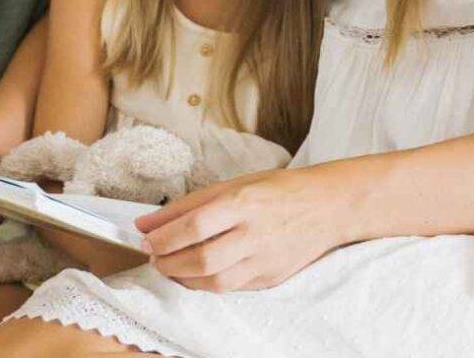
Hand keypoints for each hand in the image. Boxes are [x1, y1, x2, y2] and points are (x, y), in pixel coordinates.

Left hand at [135, 166, 346, 291]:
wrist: (328, 206)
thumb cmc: (276, 190)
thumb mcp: (232, 185)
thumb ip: (187, 205)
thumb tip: (145, 223)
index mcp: (243, 202)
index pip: (194, 225)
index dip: (163, 237)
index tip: (144, 240)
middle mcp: (255, 232)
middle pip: (203, 258)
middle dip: (169, 263)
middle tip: (154, 257)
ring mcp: (265, 259)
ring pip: (215, 281)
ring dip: (184, 279)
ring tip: (171, 267)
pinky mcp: (271, 278)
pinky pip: (232, 288)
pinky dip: (207, 284)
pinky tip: (196, 274)